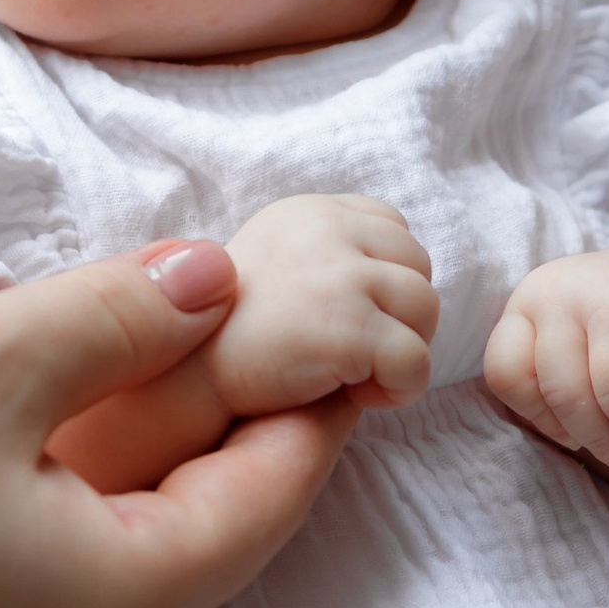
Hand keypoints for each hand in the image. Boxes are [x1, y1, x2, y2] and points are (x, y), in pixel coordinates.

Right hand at [0, 242, 360, 607]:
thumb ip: (122, 314)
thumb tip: (219, 281)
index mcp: (134, 596)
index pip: (278, 489)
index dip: (314, 392)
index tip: (341, 312)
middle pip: (219, 527)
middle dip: (245, 422)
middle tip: (268, 316)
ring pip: (139, 550)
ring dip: (162, 455)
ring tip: (174, 350)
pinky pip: (64, 573)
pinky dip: (90, 495)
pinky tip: (60, 422)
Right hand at [209, 194, 437, 415]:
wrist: (181, 377)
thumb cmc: (226, 335)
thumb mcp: (275, 261)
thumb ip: (328, 255)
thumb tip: (393, 281)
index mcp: (312, 211)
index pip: (394, 228)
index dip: (386, 279)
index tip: (351, 318)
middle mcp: (329, 229)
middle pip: (419, 265)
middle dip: (400, 314)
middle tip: (356, 353)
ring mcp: (343, 275)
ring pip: (426, 309)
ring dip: (402, 351)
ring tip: (354, 375)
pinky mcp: (352, 327)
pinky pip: (415, 362)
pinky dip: (399, 389)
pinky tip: (357, 396)